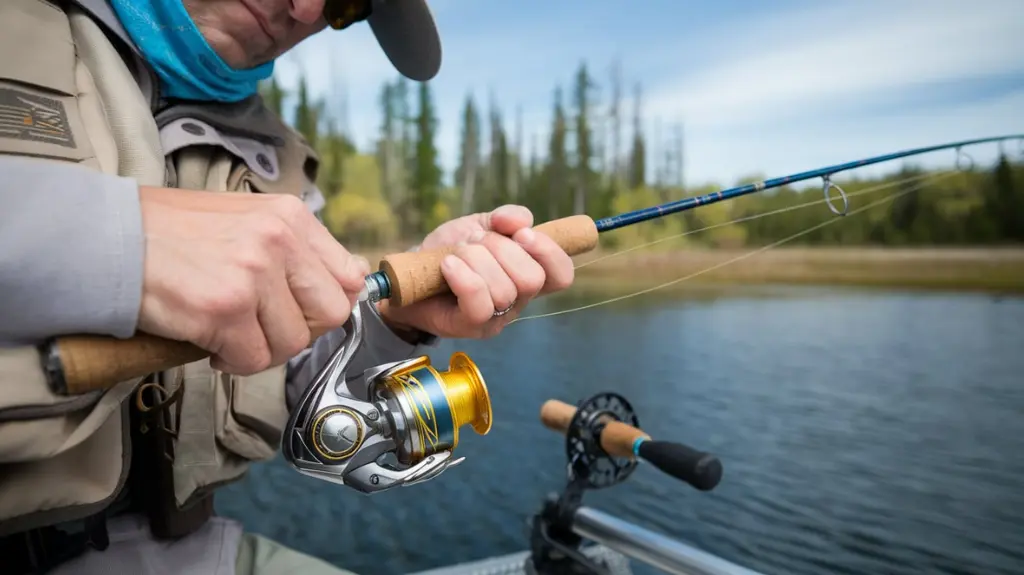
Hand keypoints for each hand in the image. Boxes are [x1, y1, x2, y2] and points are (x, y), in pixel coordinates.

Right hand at [136, 186, 368, 374]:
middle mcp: (279, 241)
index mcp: (290, 216)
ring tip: (229, 333)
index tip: (300, 312)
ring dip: (261, 349)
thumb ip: (293, 249)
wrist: (108, 238)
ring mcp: (253, 275)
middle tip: (263, 328)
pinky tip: (211, 344)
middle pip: (331, 313)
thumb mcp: (246, 220)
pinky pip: (253, 359)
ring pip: (292, 342)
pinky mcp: (224, 310)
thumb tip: (345, 284)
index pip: (350, 276)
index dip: (327, 304)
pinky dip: (233, 362)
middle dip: (298, 330)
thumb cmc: (172, 232)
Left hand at [378, 205, 574, 338]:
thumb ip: (505, 218)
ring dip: (476, 259)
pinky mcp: (468, 326)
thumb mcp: (480, 225)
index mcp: (526, 276)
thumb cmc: (448, 251)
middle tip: (476, 242)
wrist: (408, 271)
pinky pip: (479, 304)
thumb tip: (520, 220)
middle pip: (532, 279)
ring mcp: (494, 318)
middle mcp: (517, 301)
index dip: (549, 251)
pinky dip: (464, 277)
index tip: (522, 234)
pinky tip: (447, 265)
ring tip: (455, 254)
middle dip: (501, 249)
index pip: (561, 275)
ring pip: (504, 290)